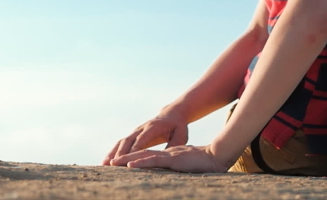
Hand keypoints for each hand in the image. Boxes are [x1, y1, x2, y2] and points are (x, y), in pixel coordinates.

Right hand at [102, 113, 188, 165]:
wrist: (171, 115)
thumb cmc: (178, 127)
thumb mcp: (181, 134)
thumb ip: (175, 144)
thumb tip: (168, 155)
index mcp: (154, 127)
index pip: (143, 138)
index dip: (135, 147)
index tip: (129, 157)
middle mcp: (142, 128)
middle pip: (129, 140)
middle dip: (121, 152)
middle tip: (113, 164)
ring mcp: (135, 131)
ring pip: (122, 142)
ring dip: (113, 153)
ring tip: (104, 164)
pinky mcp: (132, 135)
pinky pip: (120, 143)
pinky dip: (112, 152)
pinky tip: (105, 162)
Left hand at [109, 144, 229, 172]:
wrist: (217, 157)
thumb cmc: (204, 164)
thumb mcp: (186, 167)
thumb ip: (177, 168)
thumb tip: (172, 172)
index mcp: (168, 156)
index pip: (147, 156)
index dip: (133, 158)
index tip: (119, 163)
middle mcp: (166, 154)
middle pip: (141, 154)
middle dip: (124, 157)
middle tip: (109, 163)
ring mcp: (169, 156)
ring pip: (144, 156)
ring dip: (127, 159)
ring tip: (113, 163)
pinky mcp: (173, 159)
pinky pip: (154, 160)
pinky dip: (141, 162)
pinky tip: (130, 165)